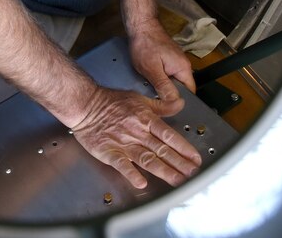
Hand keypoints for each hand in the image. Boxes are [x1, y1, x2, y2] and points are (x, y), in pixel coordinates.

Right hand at [71, 87, 201, 188]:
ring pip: (147, 159)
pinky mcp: (109, 151)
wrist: (85, 105)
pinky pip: (121, 164)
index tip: (196, 159)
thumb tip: (180, 104)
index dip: (184, 148)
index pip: (169, 136)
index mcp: (146, 119)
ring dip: (163, 171)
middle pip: (162, 150)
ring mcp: (123, 143)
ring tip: (177, 181)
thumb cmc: (110, 101)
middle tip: (193, 175)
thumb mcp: (140, 99)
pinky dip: (131, 173)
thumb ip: (161, 106)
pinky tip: (141, 183)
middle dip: (179, 163)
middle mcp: (137, 132)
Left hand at [129, 19, 196, 98]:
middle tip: (155, 99)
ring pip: (173, 81)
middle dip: (169, 94)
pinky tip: (149, 78)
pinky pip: (167, 74)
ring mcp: (176, 61)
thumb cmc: (145, 45)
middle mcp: (183, 65)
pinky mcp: (169, 59)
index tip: (168, 108)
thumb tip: (175, 102)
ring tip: (150, 88)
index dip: (180, 101)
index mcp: (183, 68)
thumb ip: (163, 86)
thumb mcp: (151, 69)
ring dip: (162, 86)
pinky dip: (159, 78)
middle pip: (181, 88)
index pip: (189, 92)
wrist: (140, 26)